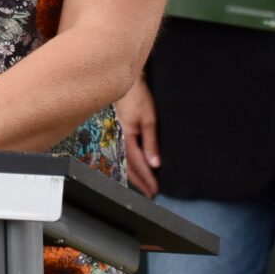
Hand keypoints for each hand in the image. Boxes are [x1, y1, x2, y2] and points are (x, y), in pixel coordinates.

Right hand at [115, 78, 161, 197]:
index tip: (154, 190)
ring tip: (145, 184)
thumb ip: (151, 142)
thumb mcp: (149, 119)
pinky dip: (133, 162)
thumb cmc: (138, 96)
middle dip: (140, 181)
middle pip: (128, 166)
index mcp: (127, 137)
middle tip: (150, 194)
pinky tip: (138, 164)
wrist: (128, 80)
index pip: (137, 164)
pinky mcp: (122, 129)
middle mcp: (120, 138)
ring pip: (126, 160)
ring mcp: (119, 134)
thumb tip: (154, 164)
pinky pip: (126, 151)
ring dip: (136, 174)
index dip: (146, 178)